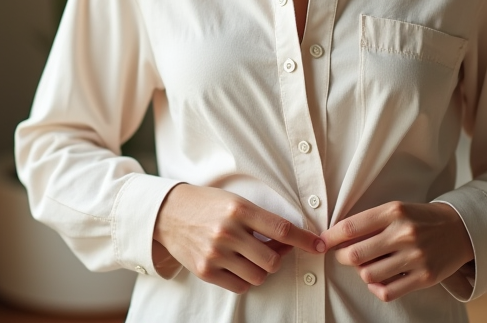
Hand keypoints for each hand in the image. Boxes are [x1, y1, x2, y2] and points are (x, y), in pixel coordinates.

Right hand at [152, 184, 325, 293]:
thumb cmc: (207, 204)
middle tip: (275, 249)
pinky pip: (239, 286)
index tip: (319, 245)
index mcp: (238, 209)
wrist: (167, 212)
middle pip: (272, 261)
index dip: (304, 240)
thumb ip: (260, 219)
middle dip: (279, 258)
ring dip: (262, 269)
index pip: (281, 229)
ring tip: (253, 256)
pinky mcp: (205, 270)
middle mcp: (227, 232)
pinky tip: (239, 264)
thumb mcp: (234, 200)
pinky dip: (245, 279)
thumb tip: (290, 242)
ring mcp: (215, 253)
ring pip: (258, 276)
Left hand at [320, 201, 473, 302]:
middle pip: (355, 254)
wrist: (460, 229)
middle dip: (342, 257)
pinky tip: (378, 280)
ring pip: (369, 275)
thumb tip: (337, 238)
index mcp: (394, 212)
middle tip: (343, 255)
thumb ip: (370, 222)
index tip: (322, 242)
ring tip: (366, 265)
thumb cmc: (421, 218)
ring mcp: (416, 257)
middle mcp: (404, 233)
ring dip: (361, 272)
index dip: (330, 237)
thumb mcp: (396, 210)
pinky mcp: (425, 277)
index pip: (351, 227)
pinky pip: (388, 291)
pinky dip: (376, 288)